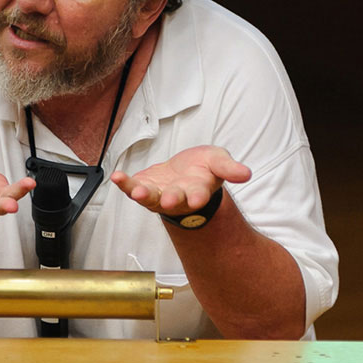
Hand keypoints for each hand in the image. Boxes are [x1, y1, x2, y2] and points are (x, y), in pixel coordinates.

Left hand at [111, 145, 251, 215]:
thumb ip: (229, 168)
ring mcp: (158, 194)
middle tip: (168, 200)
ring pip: (150, 198)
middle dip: (171, 199)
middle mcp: (177, 197)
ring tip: (136, 192)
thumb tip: (246, 174)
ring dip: (143, 195)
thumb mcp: (219, 162)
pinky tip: (116, 177)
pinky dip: (124, 183)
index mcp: (197, 190)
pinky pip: (131, 187)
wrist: (184, 171)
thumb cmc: (203, 169)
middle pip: (173, 200)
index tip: (198, 200)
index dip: (198, 197)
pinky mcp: (143, 186)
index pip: (199, 195)